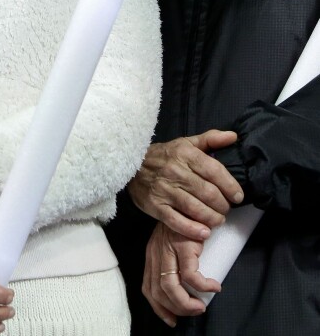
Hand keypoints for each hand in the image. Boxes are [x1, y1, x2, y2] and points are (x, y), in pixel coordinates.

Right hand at [128, 130, 243, 239]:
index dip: (230, 185)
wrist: (131, 164)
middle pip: (207, 193)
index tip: (238, 196)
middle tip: (226, 209)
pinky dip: (193, 230)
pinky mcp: (156, 206)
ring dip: (212, 218)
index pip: (214, 170)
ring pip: (195, 209)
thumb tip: (234, 136)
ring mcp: (164, 190)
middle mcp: (175, 171)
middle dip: (223, 205)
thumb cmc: (164, 155)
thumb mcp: (186, 142)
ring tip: (218, 220)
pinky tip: (204, 233)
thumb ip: (211, 139)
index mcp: (185, 154)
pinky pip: (177, 221)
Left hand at [142, 222, 220, 327]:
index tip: (172, 319)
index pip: (148, 287)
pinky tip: (214, 286)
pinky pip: (191, 276)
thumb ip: (172, 261)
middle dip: (175, 309)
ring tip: (201, 305)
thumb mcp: (172, 242)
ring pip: (171, 287)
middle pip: (158, 291)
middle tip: (193, 311)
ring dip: (187, 304)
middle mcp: (157, 252)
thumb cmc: (187, 223)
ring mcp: (169, 248)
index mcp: (152, 254)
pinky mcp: (185, 244)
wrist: (196, 201)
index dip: (159, 307)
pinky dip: (203, 286)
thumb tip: (184, 289)